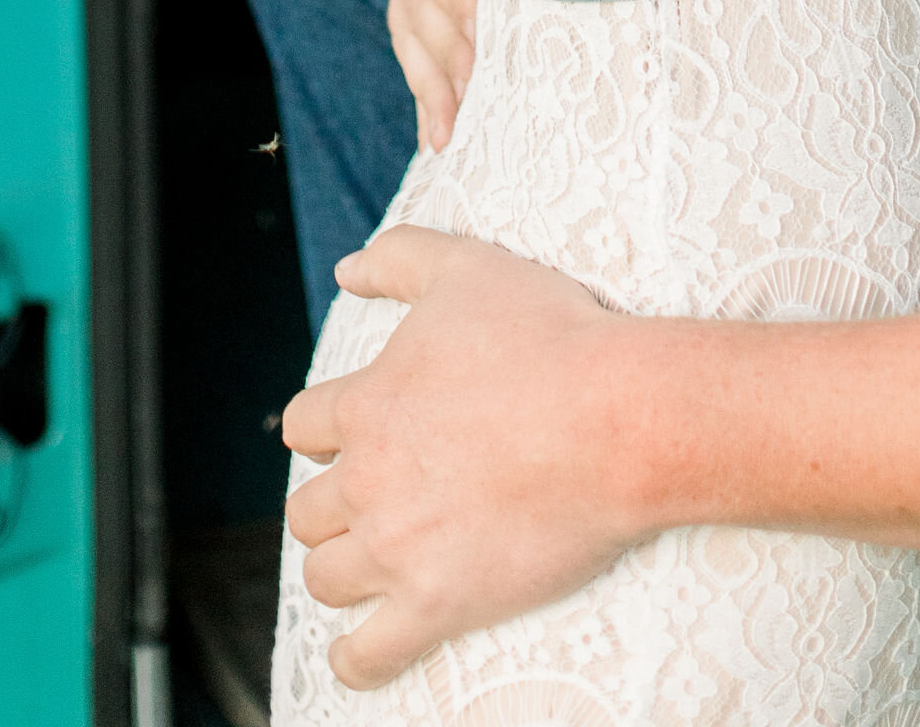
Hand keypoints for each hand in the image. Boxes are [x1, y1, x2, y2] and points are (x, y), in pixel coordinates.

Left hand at [283, 227, 653, 686]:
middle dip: (330, 507)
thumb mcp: (466, 268)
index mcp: (367, 404)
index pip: (303, 427)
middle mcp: (368, 479)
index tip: (347, 438)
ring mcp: (397, 548)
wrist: (616, 419)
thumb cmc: (550, 337)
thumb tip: (347, 268)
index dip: (323, 433)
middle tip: (368, 505)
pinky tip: (358, 658)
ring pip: (326, 577)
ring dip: (339, 573)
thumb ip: (398, 258)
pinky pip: (368, 654)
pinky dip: (356, 661)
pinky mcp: (436, 605)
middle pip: (307, 510)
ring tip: (365, 570)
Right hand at [367, 0, 478, 151]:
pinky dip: (425, 82)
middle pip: (416, 1)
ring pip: (407, 26)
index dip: (458, 5)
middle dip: (449, 60)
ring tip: (449, 135)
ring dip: (432, 84)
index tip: (487, 44)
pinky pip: (408, 32)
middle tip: (475, 110)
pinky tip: (434, 129)